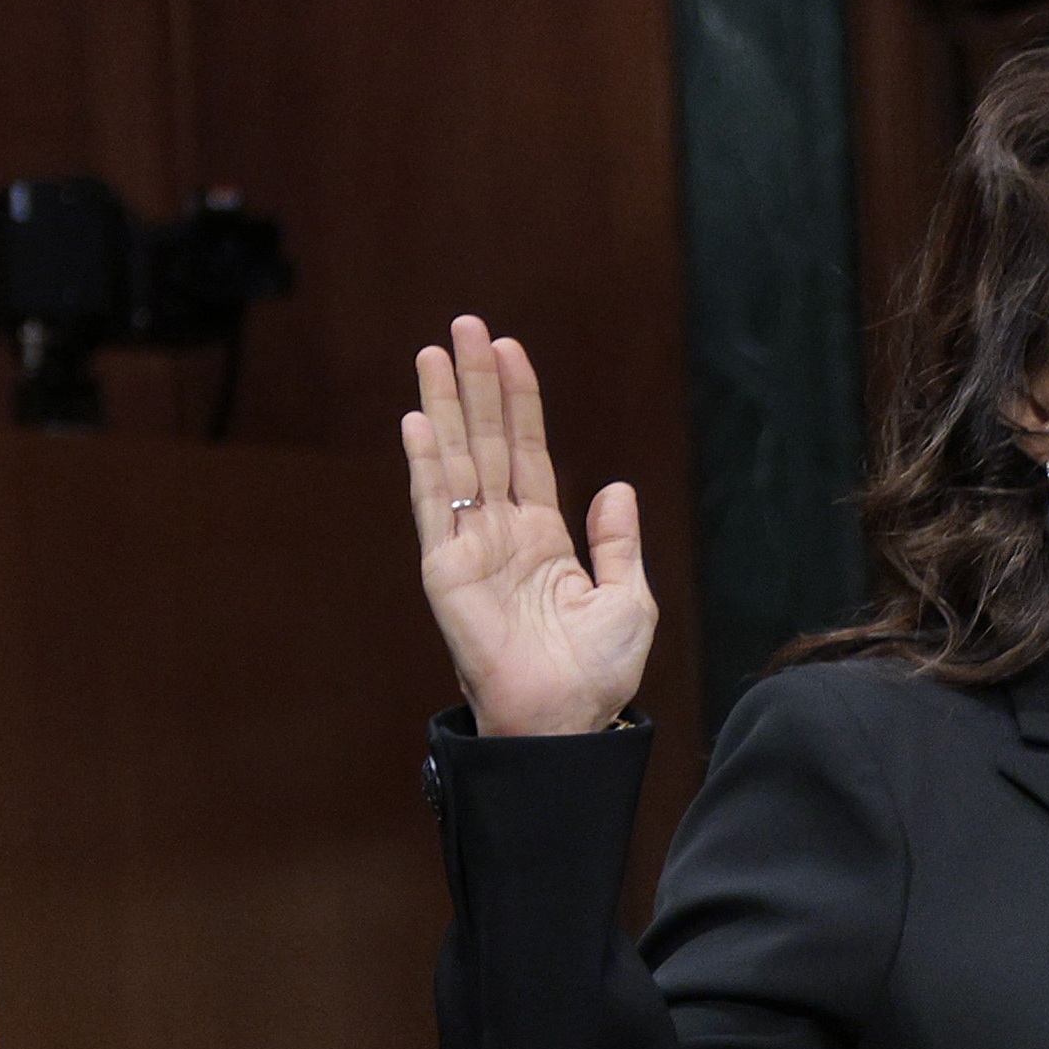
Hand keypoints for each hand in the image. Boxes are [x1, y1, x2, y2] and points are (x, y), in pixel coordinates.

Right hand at [401, 315, 655, 735]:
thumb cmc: (598, 674)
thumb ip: (617, 541)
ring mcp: (470, 549)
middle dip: (476, 383)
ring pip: (457, 461)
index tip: (510, 349)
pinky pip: (435, 508)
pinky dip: (426, 464)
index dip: (520, 401)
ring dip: (446, 405)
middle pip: (486, 442)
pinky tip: (420, 420)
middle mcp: (500, 535)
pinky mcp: (446, 573)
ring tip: (435, 351)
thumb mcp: (628, 598)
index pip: (527, 453)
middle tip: (465, 326)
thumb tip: (614, 486)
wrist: (566, 721)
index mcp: (543, 538)